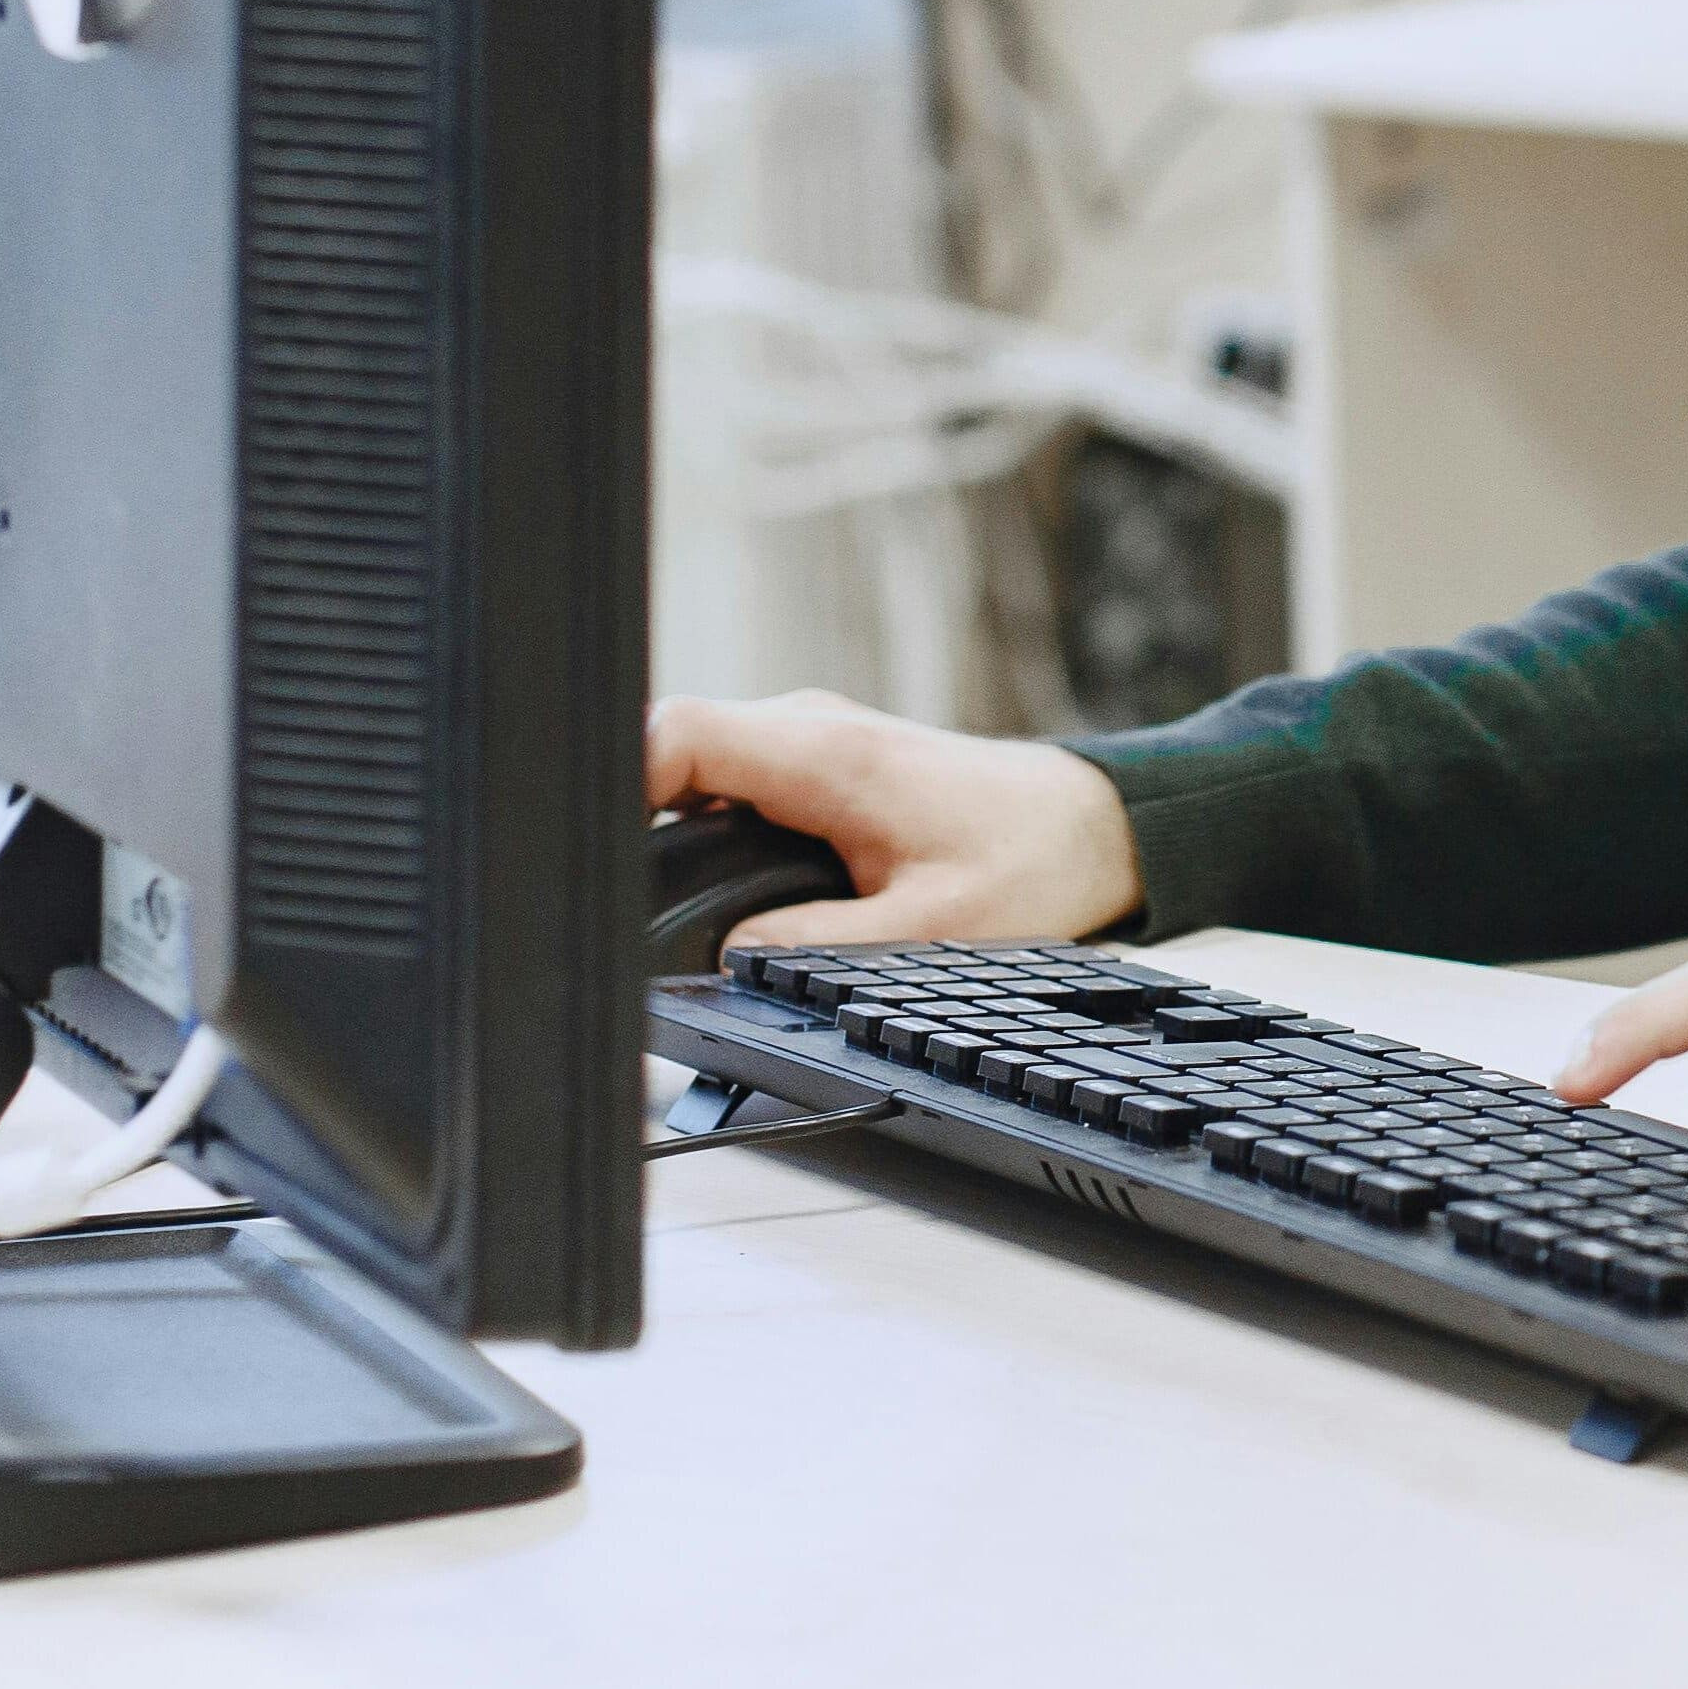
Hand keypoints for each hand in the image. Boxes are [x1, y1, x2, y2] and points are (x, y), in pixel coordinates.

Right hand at [646, 688, 1143, 951]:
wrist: (1091, 826)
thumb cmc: (1029, 863)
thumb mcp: (925, 930)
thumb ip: (814, 947)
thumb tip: (726, 958)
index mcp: (823, 754)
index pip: (674, 734)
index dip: (614, 787)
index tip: (596, 863)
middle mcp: (806, 730)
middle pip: (669, 755)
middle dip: (634, 829)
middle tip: (622, 912)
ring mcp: (808, 743)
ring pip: (695, 774)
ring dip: (677, 838)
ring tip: (664, 911)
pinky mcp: (816, 766)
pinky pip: (731, 786)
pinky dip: (713, 836)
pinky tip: (718, 891)